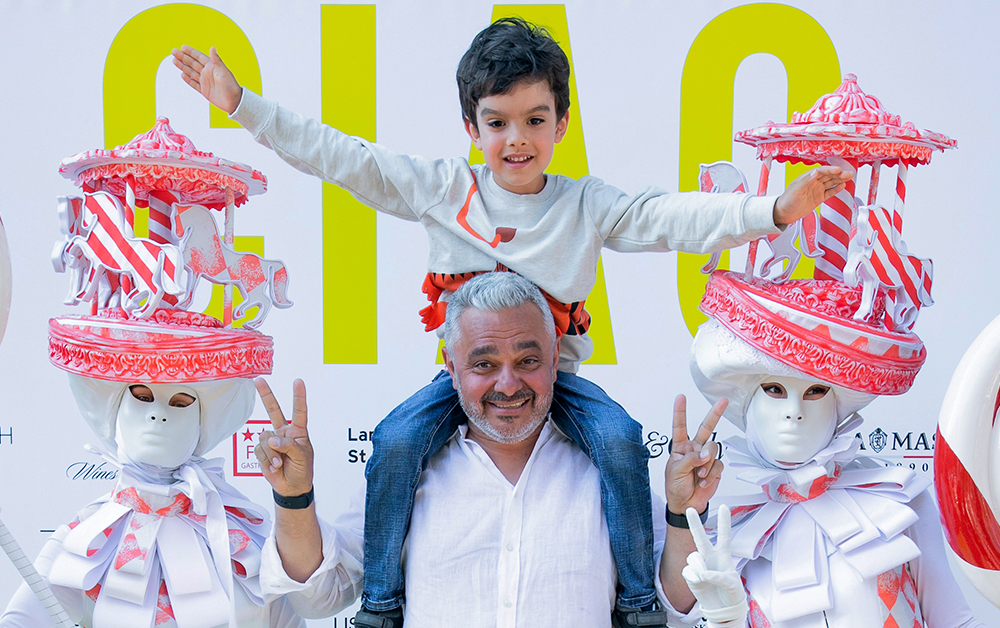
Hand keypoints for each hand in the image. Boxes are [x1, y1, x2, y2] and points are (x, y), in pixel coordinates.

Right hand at [171, 45, 242, 113]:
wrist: (234, 102)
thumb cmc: (231, 86)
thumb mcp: (223, 72)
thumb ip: (217, 60)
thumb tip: (212, 48)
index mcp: (212, 67)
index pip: (199, 57)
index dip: (191, 52)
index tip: (182, 47)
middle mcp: (208, 73)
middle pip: (193, 63)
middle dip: (183, 57)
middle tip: (173, 51)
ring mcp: (205, 82)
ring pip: (191, 72)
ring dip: (183, 66)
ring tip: (174, 60)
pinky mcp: (204, 90)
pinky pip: (194, 83)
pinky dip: (188, 79)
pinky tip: (182, 74)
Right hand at [254, 378, 313, 497]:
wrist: (291, 487)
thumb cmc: (302, 470)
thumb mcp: (302, 457)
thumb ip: (289, 446)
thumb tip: (273, 439)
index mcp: (298, 431)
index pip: (299, 411)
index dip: (298, 396)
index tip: (298, 381)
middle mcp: (283, 432)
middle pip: (274, 411)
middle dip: (266, 395)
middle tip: (259, 380)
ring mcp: (272, 441)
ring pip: (264, 438)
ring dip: (272, 453)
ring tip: (280, 463)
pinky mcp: (262, 451)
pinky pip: (259, 450)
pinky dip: (266, 460)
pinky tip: (274, 466)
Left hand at [665, 395, 724, 515]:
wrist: (686, 504)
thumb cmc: (675, 487)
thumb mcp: (676, 471)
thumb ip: (690, 459)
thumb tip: (704, 454)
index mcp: (680, 447)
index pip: (680, 426)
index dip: (680, 412)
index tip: (681, 397)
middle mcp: (694, 448)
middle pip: (706, 428)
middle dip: (715, 414)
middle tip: (723, 401)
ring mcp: (705, 458)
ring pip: (713, 449)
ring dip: (706, 463)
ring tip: (699, 475)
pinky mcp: (715, 468)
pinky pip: (718, 465)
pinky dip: (711, 474)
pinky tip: (704, 482)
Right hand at [682, 505, 748, 627]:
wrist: (722, 608)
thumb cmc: (731, 593)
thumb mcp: (732, 584)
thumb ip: (719, 576)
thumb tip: (703, 573)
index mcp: (723, 556)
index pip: (724, 536)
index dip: (724, 521)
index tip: (724, 506)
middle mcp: (709, 557)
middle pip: (700, 537)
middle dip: (694, 523)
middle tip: (689, 509)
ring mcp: (699, 565)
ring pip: (693, 558)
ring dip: (700, 568)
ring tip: (706, 579)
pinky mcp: (690, 575)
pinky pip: (688, 571)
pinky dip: (694, 578)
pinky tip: (700, 583)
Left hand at [772, 165, 853, 225]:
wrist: (783, 214)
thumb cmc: (786, 201)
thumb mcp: (795, 191)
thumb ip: (806, 181)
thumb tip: (815, 172)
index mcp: (806, 178)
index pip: (821, 171)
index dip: (830, 170)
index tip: (838, 170)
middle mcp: (812, 183)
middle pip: (828, 176)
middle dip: (839, 174)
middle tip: (849, 173)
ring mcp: (816, 190)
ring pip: (830, 183)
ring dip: (840, 180)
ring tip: (849, 177)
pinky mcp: (818, 198)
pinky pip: (829, 192)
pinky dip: (836, 189)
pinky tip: (842, 186)